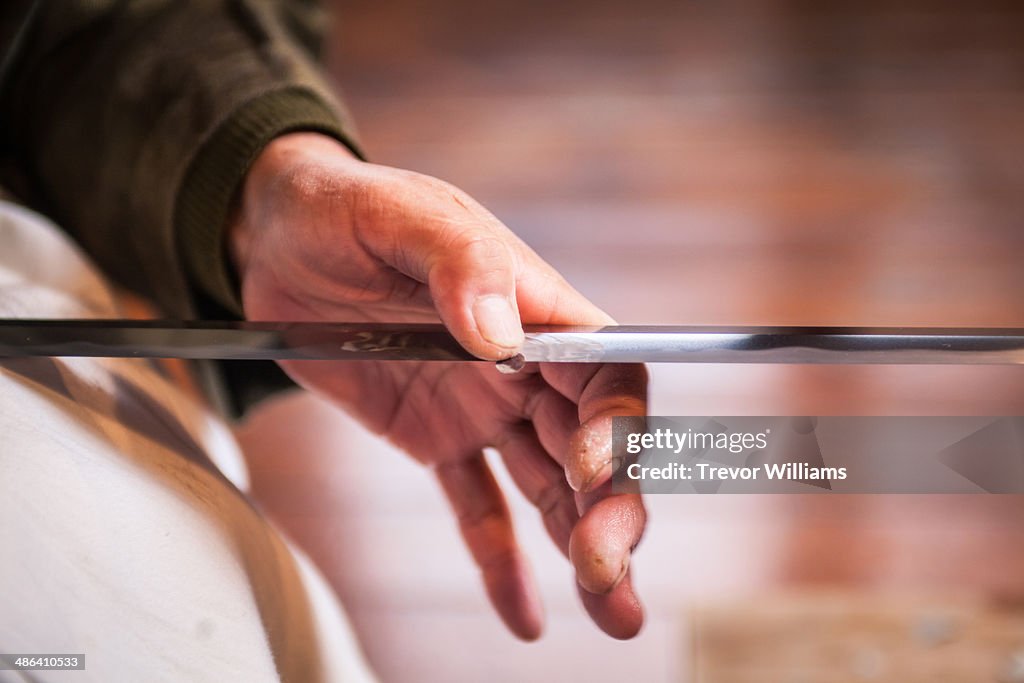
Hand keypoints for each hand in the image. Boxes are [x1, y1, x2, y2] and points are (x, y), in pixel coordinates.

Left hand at [230, 133, 647, 638]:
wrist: (280, 240)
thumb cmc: (347, 212)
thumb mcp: (398, 216)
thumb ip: (458, 263)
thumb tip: (502, 339)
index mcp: (534, 308)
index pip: (608, 372)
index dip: (618, 425)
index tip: (594, 470)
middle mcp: (523, 366)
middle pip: (592, 446)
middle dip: (611, 510)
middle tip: (607, 572)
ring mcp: (481, 408)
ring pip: (549, 488)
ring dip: (581, 549)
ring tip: (614, 616)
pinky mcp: (434, 439)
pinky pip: (475, 506)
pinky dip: (499, 561)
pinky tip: (524, 615)